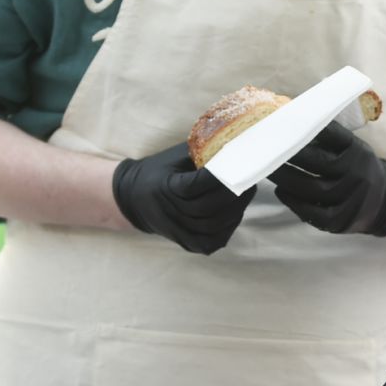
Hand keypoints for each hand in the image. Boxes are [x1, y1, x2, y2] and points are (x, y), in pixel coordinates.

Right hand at [113, 141, 255, 254]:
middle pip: (208, 208)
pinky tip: (235, 214)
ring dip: (235, 211)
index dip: (219, 177)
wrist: (134, 199)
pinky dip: (228, 229)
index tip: (240, 165)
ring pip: (213, 226)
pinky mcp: (186, 244)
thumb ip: (201, 151)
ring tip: (246, 195)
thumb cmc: (160, 172)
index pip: (195, 185)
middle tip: (251, 181)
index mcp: (164, 187)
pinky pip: (212, 242)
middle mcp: (169, 212)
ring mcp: (177, 231)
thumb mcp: (176, 157)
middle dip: (234, 194)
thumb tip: (234, 142)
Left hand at [269, 122, 385, 236]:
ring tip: (269, 170)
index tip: (285, 123)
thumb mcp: (354, 148)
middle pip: (319, 163)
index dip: (308, 128)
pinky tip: (281, 192)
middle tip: (268, 149)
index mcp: (358, 152)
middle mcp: (357, 174)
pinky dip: (293, 202)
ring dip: (287, 179)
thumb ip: (330, 139)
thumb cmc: (358, 168)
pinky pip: (313, 213)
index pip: (332, 135)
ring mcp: (350, 200)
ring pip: (313, 189)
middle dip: (290, 155)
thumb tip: (292, 122)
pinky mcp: (341, 220)